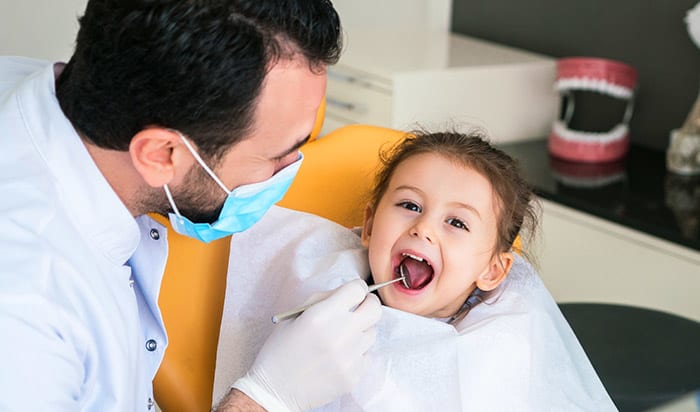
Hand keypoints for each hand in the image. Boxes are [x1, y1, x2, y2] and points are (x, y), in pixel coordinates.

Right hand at [232, 279, 380, 411]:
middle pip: (374, 309)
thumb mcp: (293, 316)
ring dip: (361, 330)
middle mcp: (341, 334)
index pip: (357, 290)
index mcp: (323, 315)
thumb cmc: (281, 350)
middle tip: (360, 307)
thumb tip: (347, 294)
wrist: (275, 390)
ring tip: (341, 337)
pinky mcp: (354, 376)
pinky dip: (357, 353)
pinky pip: (367, 355)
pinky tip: (339, 357)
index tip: (354, 293)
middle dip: (368, 304)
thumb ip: (322, 299)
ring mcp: (350, 357)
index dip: (357, 288)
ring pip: (372, 333)